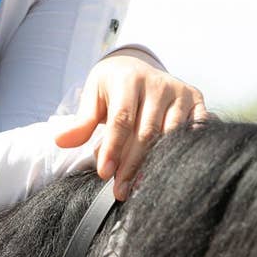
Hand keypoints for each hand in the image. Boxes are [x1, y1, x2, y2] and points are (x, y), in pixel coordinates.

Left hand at [54, 54, 206, 199]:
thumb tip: (60, 141)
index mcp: (129, 78)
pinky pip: (195, 130)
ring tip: (139, 187)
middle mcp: (158, 82)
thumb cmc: (113, 86)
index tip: (104, 174)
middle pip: (147, 131)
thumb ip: (81, 122)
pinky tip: (170, 171)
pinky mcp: (196, 99)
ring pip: (171, 135)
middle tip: (120, 191)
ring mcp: (180, 91)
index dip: (114, 148)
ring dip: (155, 164)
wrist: (138, 64)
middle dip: (131, 164)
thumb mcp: (94, 97)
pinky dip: (185, 151)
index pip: (122, 118)